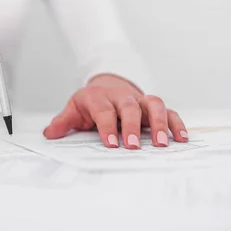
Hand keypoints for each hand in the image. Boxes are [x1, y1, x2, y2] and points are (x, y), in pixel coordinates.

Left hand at [42, 74, 188, 149]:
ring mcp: (139, 100)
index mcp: (99, 97)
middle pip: (129, 107)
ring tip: (161, 144)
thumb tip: (49, 135)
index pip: (103, 110)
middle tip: (133, 146)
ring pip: (153, 104)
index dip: (107, 126)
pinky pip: (168, 111)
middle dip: (132, 126)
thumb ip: (63, 122)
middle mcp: (121, 97)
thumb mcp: (74, 109)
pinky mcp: (152, 106)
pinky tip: (181, 138)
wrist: (107, 84)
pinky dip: (176, 124)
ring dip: (159, 124)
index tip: (110, 143)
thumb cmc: (90, 102)